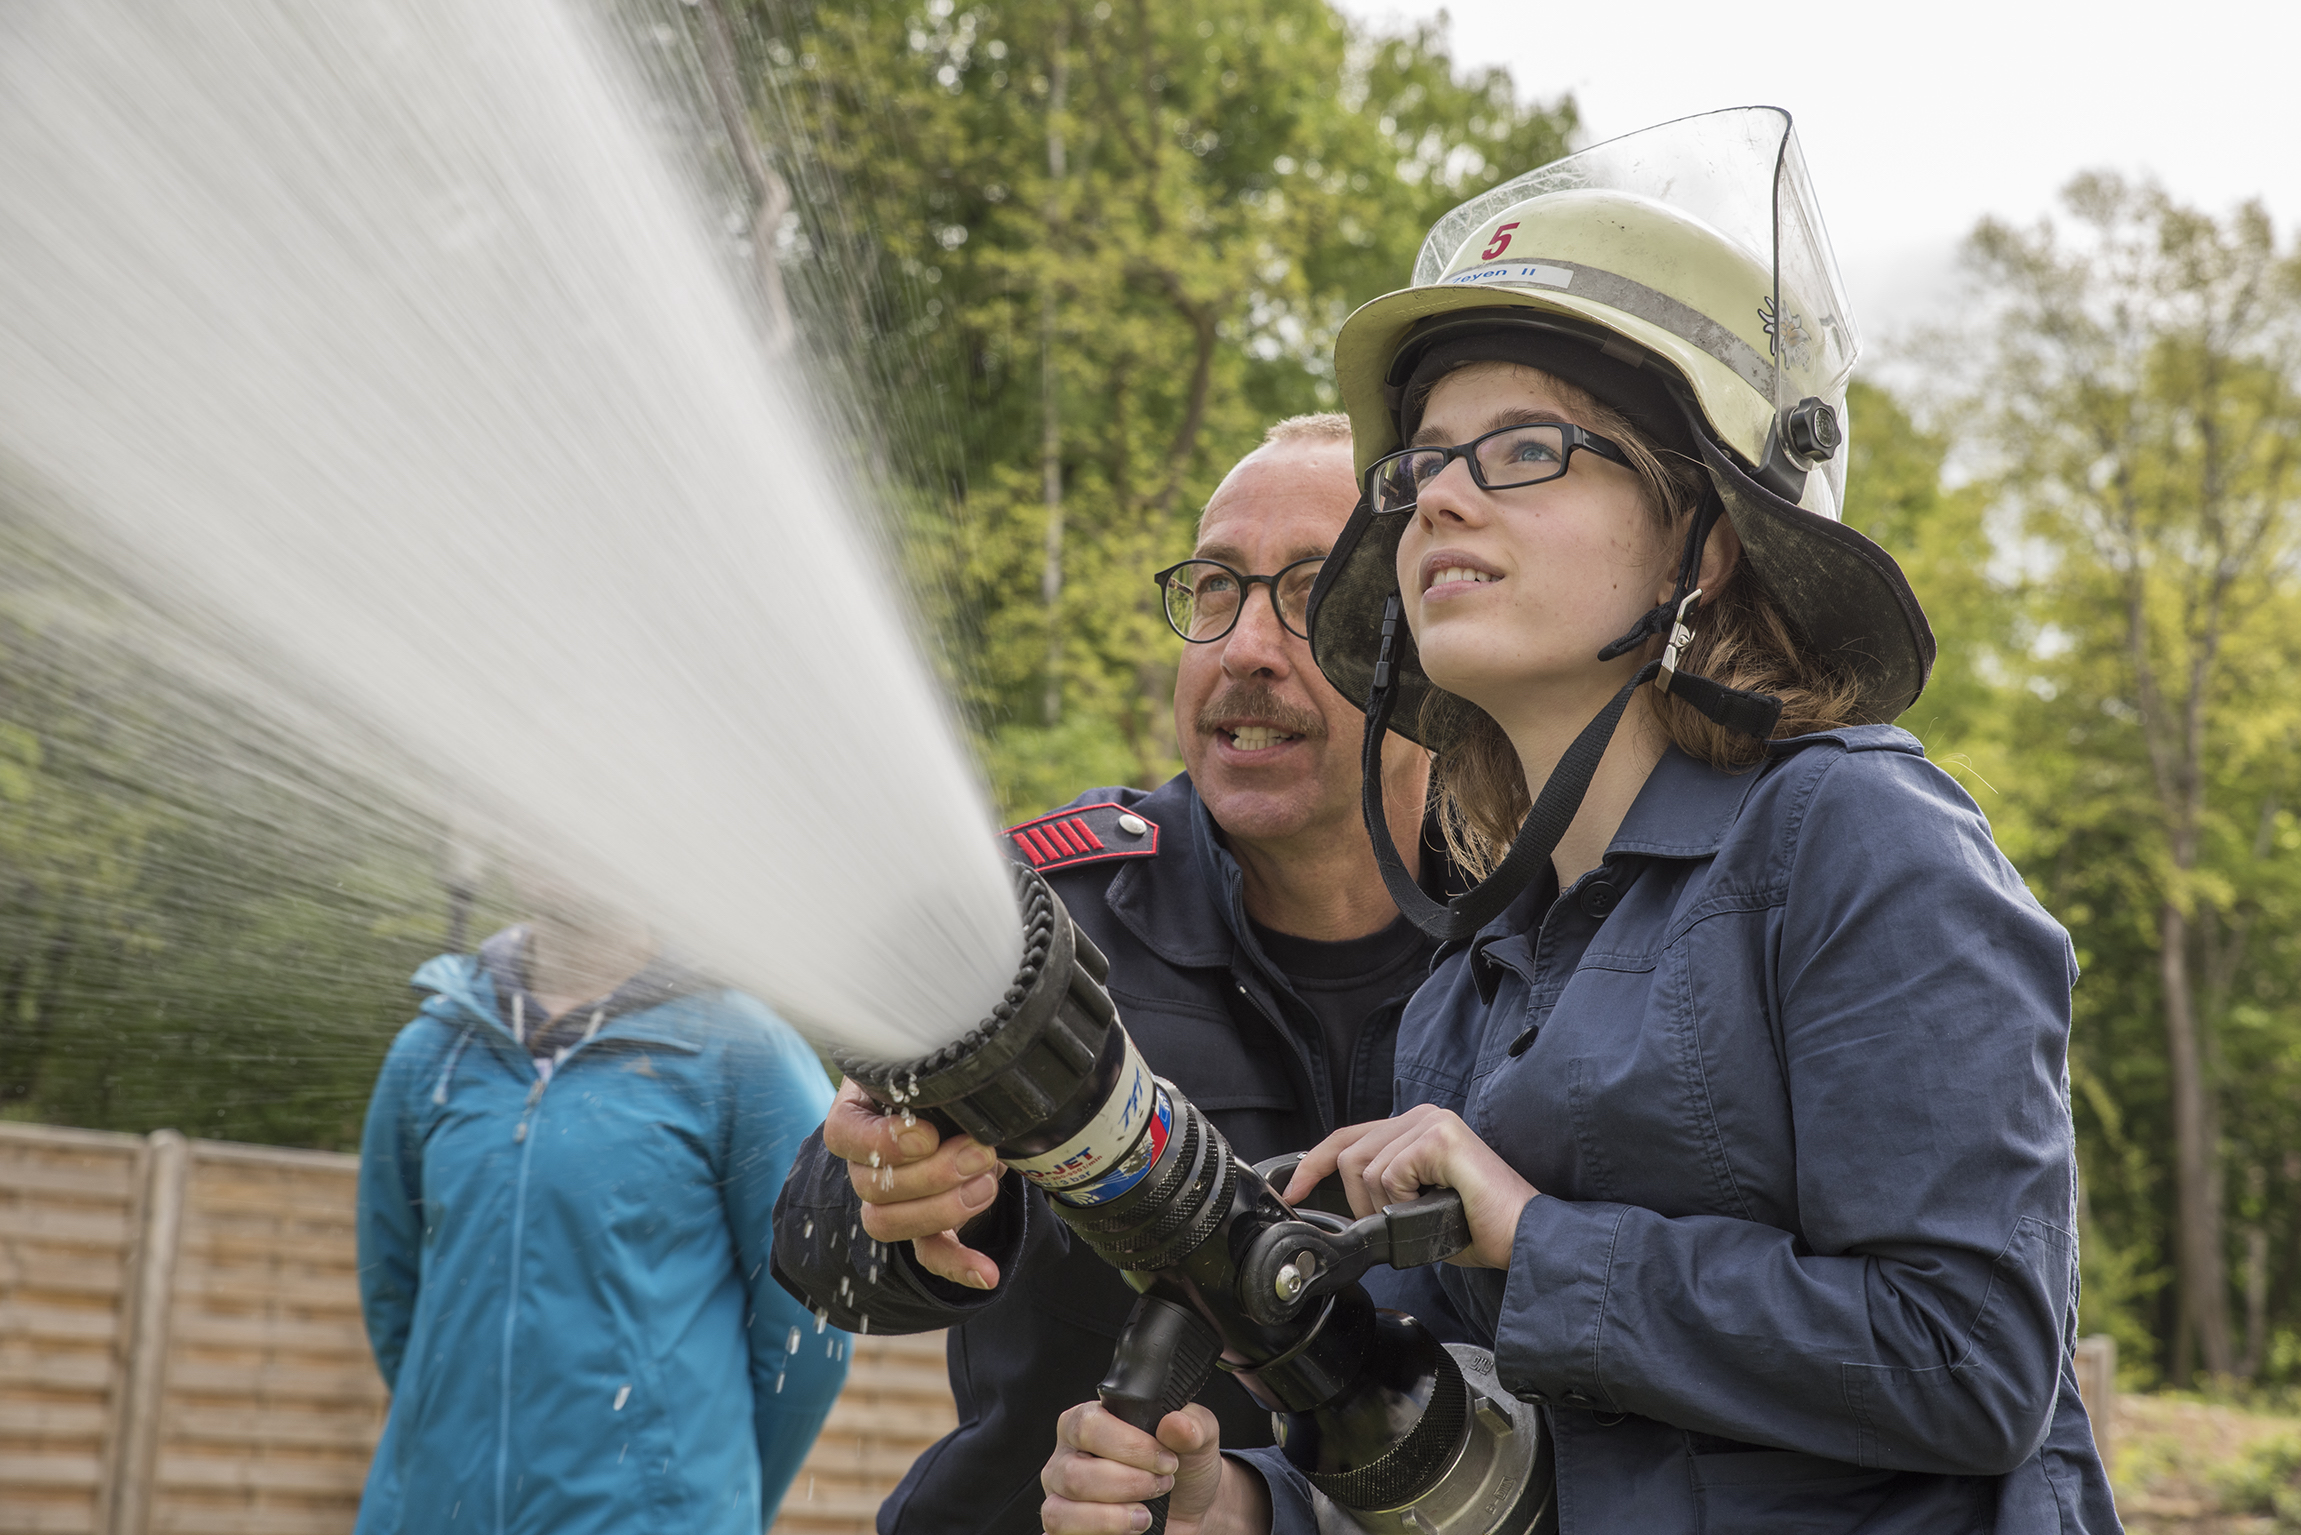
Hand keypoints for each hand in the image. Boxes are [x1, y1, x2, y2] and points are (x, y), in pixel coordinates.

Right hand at [821, 1077, 1002, 1288]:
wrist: (972, 1113)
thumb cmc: (949, 1084)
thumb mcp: (940, 1071)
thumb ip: (940, 1077)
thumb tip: (959, 1092)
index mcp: (862, 1112)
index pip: (842, 1134)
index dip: (880, 1142)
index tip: (927, 1135)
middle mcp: (865, 1162)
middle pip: (869, 1187)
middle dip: (933, 1174)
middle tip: (979, 1152)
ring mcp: (888, 1200)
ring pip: (887, 1224)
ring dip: (944, 1210)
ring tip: (986, 1183)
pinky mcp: (922, 1229)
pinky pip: (928, 1254)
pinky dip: (959, 1265)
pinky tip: (987, 1273)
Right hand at [1040, 1402, 1268, 1534]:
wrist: (1189, 1509)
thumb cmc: (1183, 1467)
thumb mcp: (1198, 1439)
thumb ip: (1193, 1425)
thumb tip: (1176, 1424)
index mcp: (1088, 1421)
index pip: (1088, 1426)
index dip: (1128, 1446)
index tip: (1165, 1461)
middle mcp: (1068, 1457)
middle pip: (1074, 1474)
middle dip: (1128, 1485)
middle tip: (1160, 1486)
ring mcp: (1061, 1496)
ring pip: (1061, 1512)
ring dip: (1111, 1518)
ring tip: (1145, 1515)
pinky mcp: (1066, 1527)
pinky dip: (1101, 1534)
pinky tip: (1128, 1531)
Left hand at [1282, 1104, 1536, 1269]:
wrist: (1522, 1236)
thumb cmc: (1478, 1227)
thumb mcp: (1415, 1206)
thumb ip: (1382, 1194)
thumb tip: (1342, 1209)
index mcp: (1416, 1127)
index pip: (1348, 1136)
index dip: (1313, 1163)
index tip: (1294, 1190)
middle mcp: (1422, 1116)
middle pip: (1349, 1153)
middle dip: (1358, 1200)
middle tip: (1394, 1221)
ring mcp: (1431, 1122)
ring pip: (1365, 1168)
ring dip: (1386, 1205)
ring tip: (1424, 1214)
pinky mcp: (1438, 1136)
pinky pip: (1390, 1174)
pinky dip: (1403, 1202)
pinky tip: (1434, 1206)